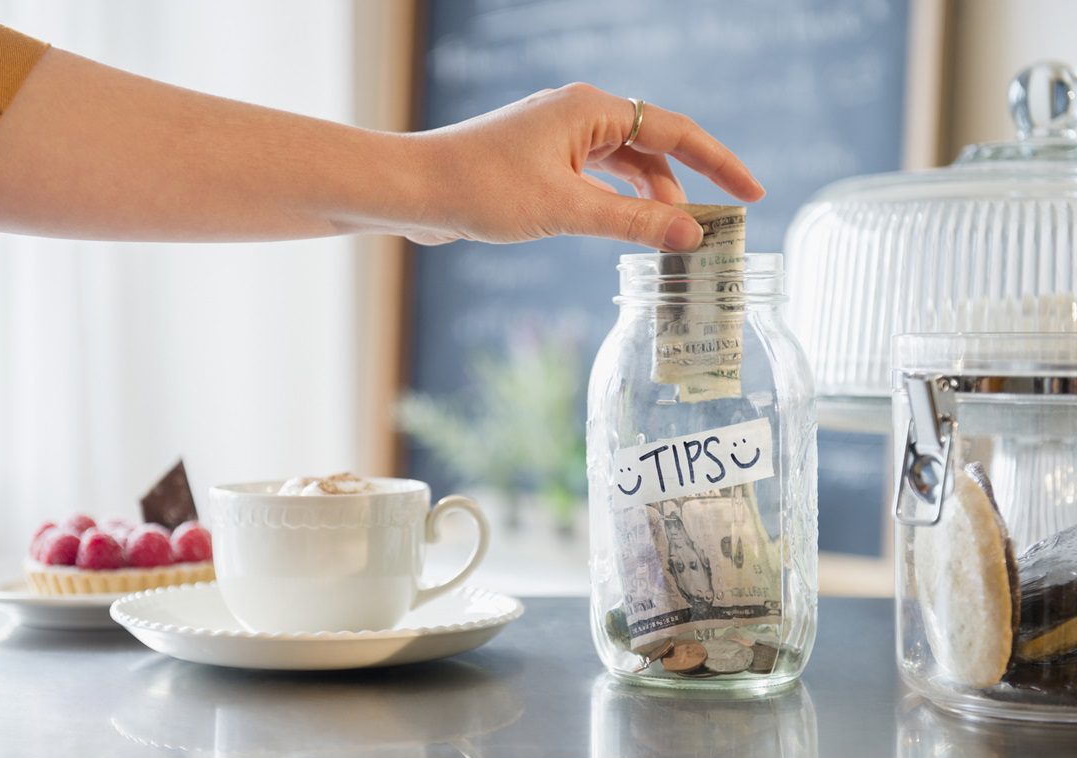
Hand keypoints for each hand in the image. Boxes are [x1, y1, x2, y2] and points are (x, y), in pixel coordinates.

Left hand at [404, 83, 764, 248]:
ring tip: (668, 239)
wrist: (412, 189)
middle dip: (681, 190)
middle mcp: (577, 115)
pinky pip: (594, 178)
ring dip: (647, 201)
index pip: (675, 132)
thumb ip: (632, 223)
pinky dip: (615, 203)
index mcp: (589, 110)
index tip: (752, 194)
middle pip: (651, 149)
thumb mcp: (566, 210)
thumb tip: (692, 235)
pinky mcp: (538, 161)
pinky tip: (624, 229)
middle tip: (706, 233)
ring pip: (622, 167)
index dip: (719, 164)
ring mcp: (556, 138)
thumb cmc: (481, 189)